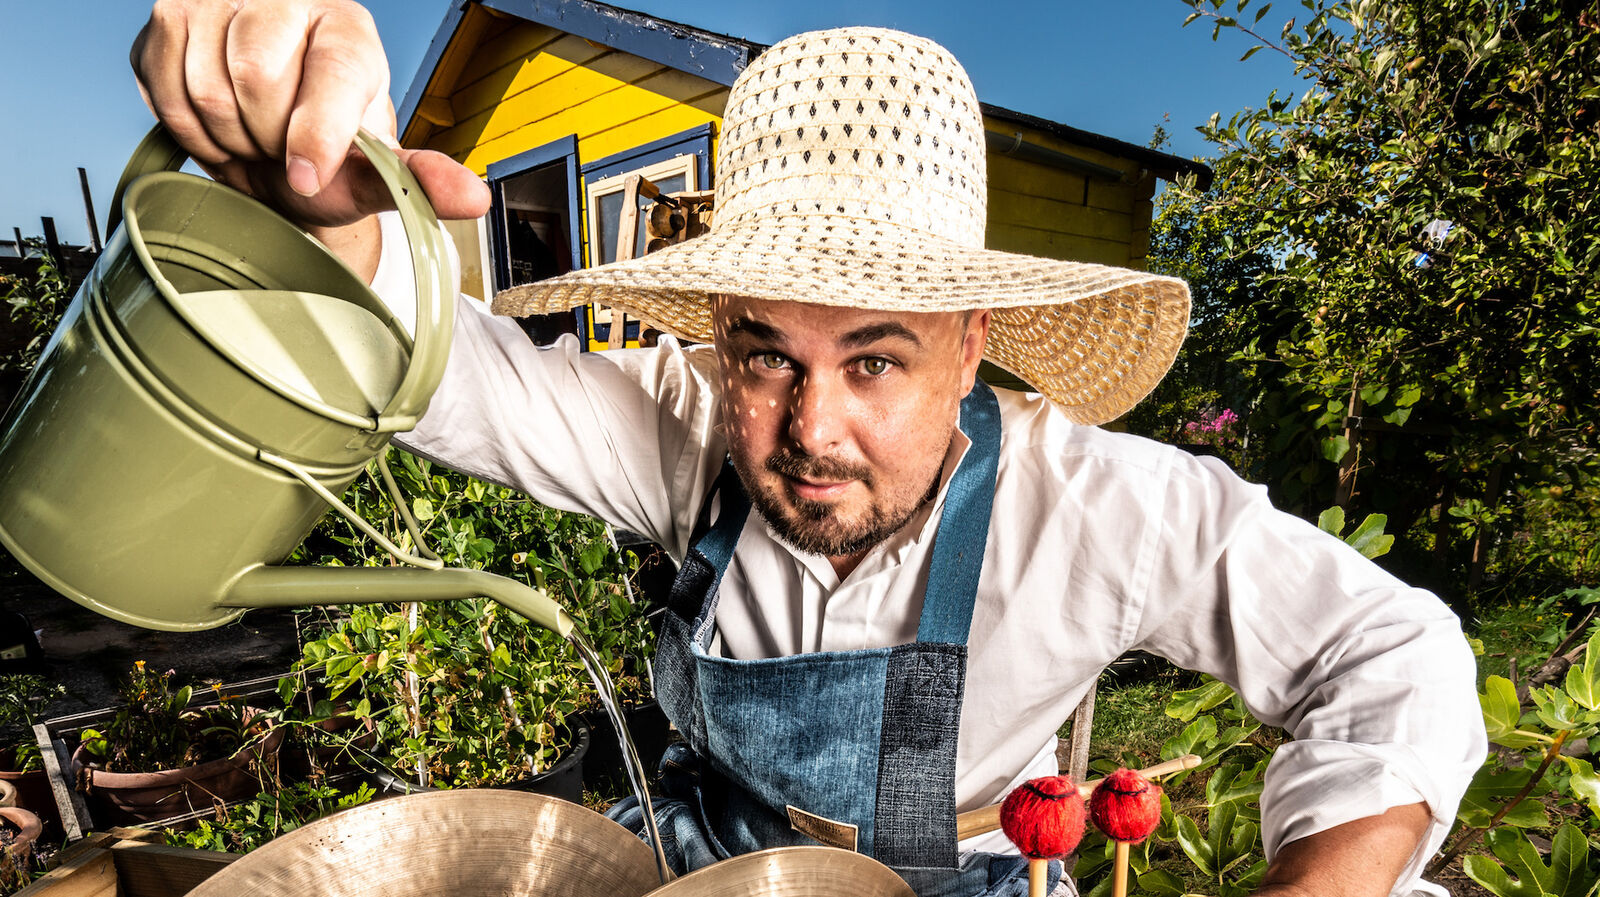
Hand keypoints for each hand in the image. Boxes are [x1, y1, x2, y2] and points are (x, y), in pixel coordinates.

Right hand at [130, 0, 488, 228]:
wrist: (272, 151)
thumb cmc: (329, 156)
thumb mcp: (377, 176)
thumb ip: (420, 182)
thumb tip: (474, 198)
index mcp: (348, 29)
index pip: (329, 70)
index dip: (316, 133)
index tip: (309, 178)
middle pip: (256, 80)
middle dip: (269, 141)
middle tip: (282, 151)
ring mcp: (222, 1)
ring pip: (206, 88)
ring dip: (227, 139)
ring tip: (253, 139)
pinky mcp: (170, 18)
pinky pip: (161, 89)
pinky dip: (188, 128)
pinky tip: (218, 125)